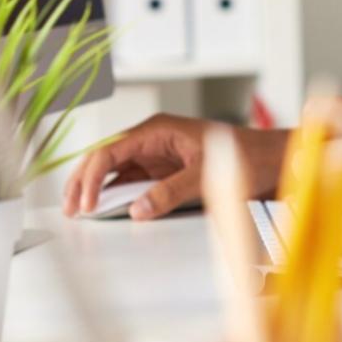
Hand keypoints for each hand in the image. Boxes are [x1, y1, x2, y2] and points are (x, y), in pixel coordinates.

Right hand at [62, 113, 284, 220]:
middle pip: (104, 157)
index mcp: (158, 130)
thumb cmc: (246, 156)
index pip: (111, 149)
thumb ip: (171, 191)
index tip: (86, 204)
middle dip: (83, 181)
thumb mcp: (207, 175)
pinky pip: (130, 181)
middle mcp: (152, 139)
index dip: (91, 176)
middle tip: (70, 209)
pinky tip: (104, 209)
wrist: (271, 159)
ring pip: (113, 170)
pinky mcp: (162, 170)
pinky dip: (114, 194)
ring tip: (78, 211)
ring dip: (95, 188)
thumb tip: (138, 208)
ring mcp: (156, 155)